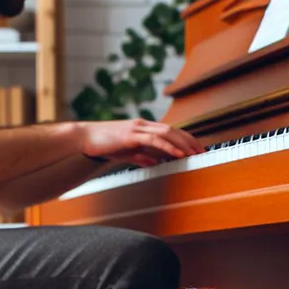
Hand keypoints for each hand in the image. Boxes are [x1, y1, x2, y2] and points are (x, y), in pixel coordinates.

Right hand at [78, 119, 203, 166]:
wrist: (85, 138)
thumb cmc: (104, 144)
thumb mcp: (127, 152)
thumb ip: (142, 156)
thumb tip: (155, 162)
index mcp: (144, 128)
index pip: (171, 132)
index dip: (186, 139)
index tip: (198, 149)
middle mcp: (144, 125)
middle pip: (174, 131)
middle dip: (191, 141)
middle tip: (204, 151)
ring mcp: (138, 128)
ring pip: (167, 134)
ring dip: (184, 144)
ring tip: (196, 153)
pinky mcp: (132, 135)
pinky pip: (155, 141)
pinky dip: (169, 147)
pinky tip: (179, 154)